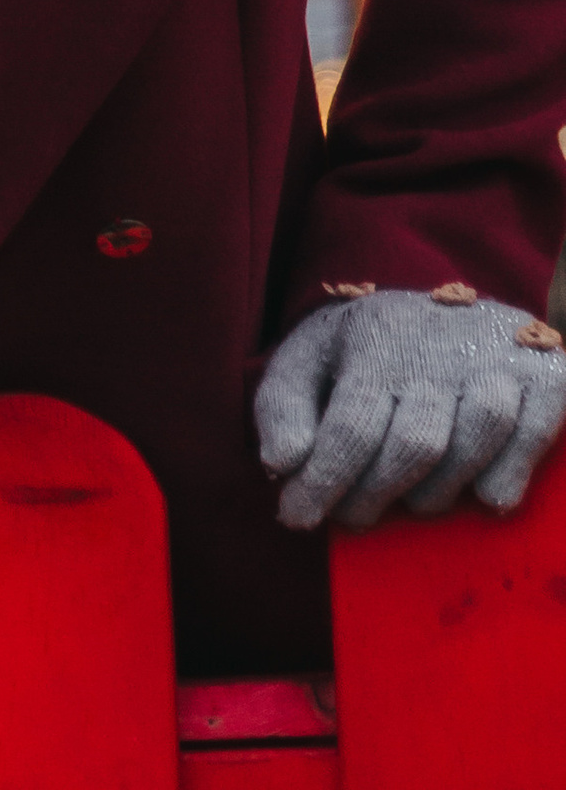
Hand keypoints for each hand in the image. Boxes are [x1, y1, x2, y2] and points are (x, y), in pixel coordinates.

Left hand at [256, 285, 565, 530]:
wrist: (457, 302)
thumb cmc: (371, 347)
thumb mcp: (311, 356)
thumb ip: (282, 404)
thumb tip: (282, 464)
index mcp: (375, 334)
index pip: (352, 423)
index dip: (324, 482)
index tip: (297, 518)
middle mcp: (440, 345)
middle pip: (414, 442)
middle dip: (375, 494)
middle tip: (354, 517)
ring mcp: (497, 359)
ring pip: (476, 438)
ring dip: (439, 491)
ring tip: (413, 502)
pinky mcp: (547, 375)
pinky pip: (533, 435)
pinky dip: (507, 476)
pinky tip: (480, 496)